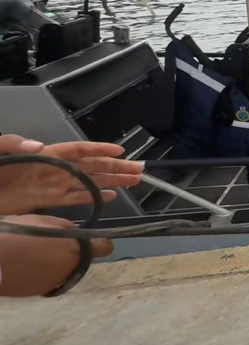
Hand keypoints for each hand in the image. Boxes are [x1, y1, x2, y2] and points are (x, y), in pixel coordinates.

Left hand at [0, 138, 142, 214]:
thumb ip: (13, 142)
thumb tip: (38, 146)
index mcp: (46, 155)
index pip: (78, 150)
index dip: (99, 150)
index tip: (121, 152)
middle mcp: (54, 169)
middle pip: (91, 166)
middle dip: (116, 167)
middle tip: (140, 169)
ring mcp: (51, 186)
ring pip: (89, 182)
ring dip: (112, 181)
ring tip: (134, 181)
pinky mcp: (45, 202)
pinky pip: (75, 199)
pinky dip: (94, 198)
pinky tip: (112, 197)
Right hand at [0, 215, 112, 296]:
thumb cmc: (17, 235)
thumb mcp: (44, 221)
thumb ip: (66, 228)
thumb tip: (77, 233)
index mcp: (75, 250)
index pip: (105, 248)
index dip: (100, 242)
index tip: (92, 240)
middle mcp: (70, 269)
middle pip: (79, 259)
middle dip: (69, 252)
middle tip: (49, 243)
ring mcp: (55, 282)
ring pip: (62, 270)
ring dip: (53, 263)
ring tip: (32, 254)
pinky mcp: (39, 292)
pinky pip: (46, 279)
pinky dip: (40, 273)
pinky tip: (24, 265)